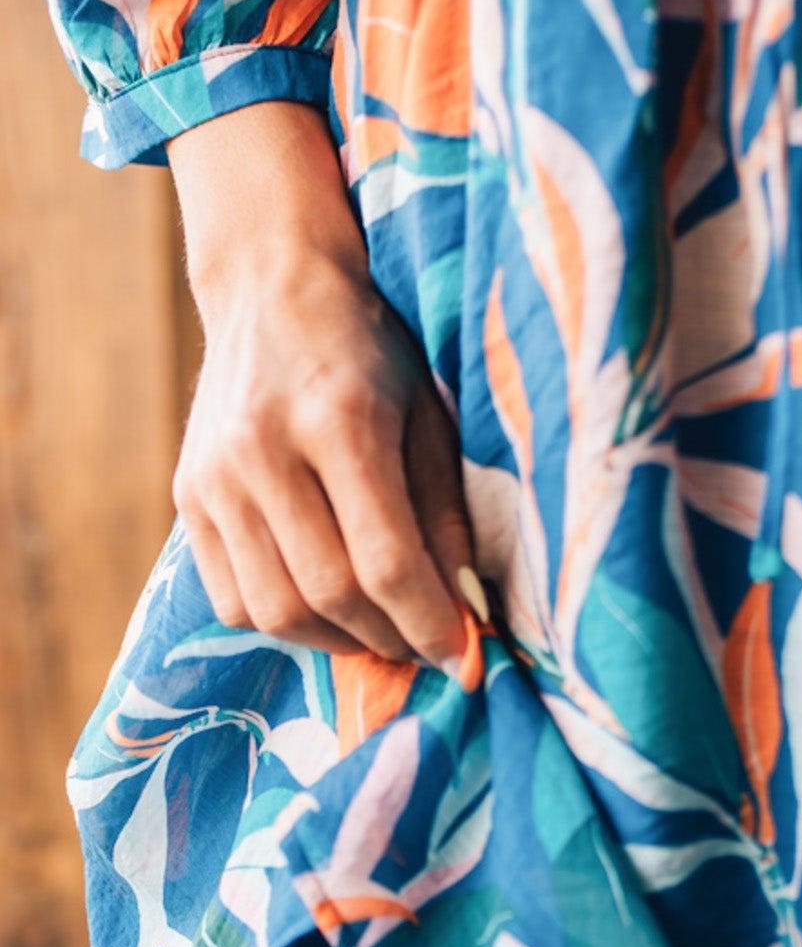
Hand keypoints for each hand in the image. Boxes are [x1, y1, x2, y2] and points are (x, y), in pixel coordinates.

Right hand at [167, 100, 488, 676]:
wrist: (271, 290)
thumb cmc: (372, 350)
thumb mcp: (430, 415)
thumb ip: (446, 515)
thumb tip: (468, 614)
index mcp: (340, 420)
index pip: (384, 561)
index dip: (430, 624)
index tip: (466, 656)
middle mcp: (263, 451)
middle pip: (329, 594)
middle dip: (391, 639)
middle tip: (430, 646)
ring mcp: (214, 478)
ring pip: (276, 611)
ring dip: (340, 643)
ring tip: (383, 633)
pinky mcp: (187, 499)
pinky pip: (234, 600)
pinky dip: (287, 625)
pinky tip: (328, 612)